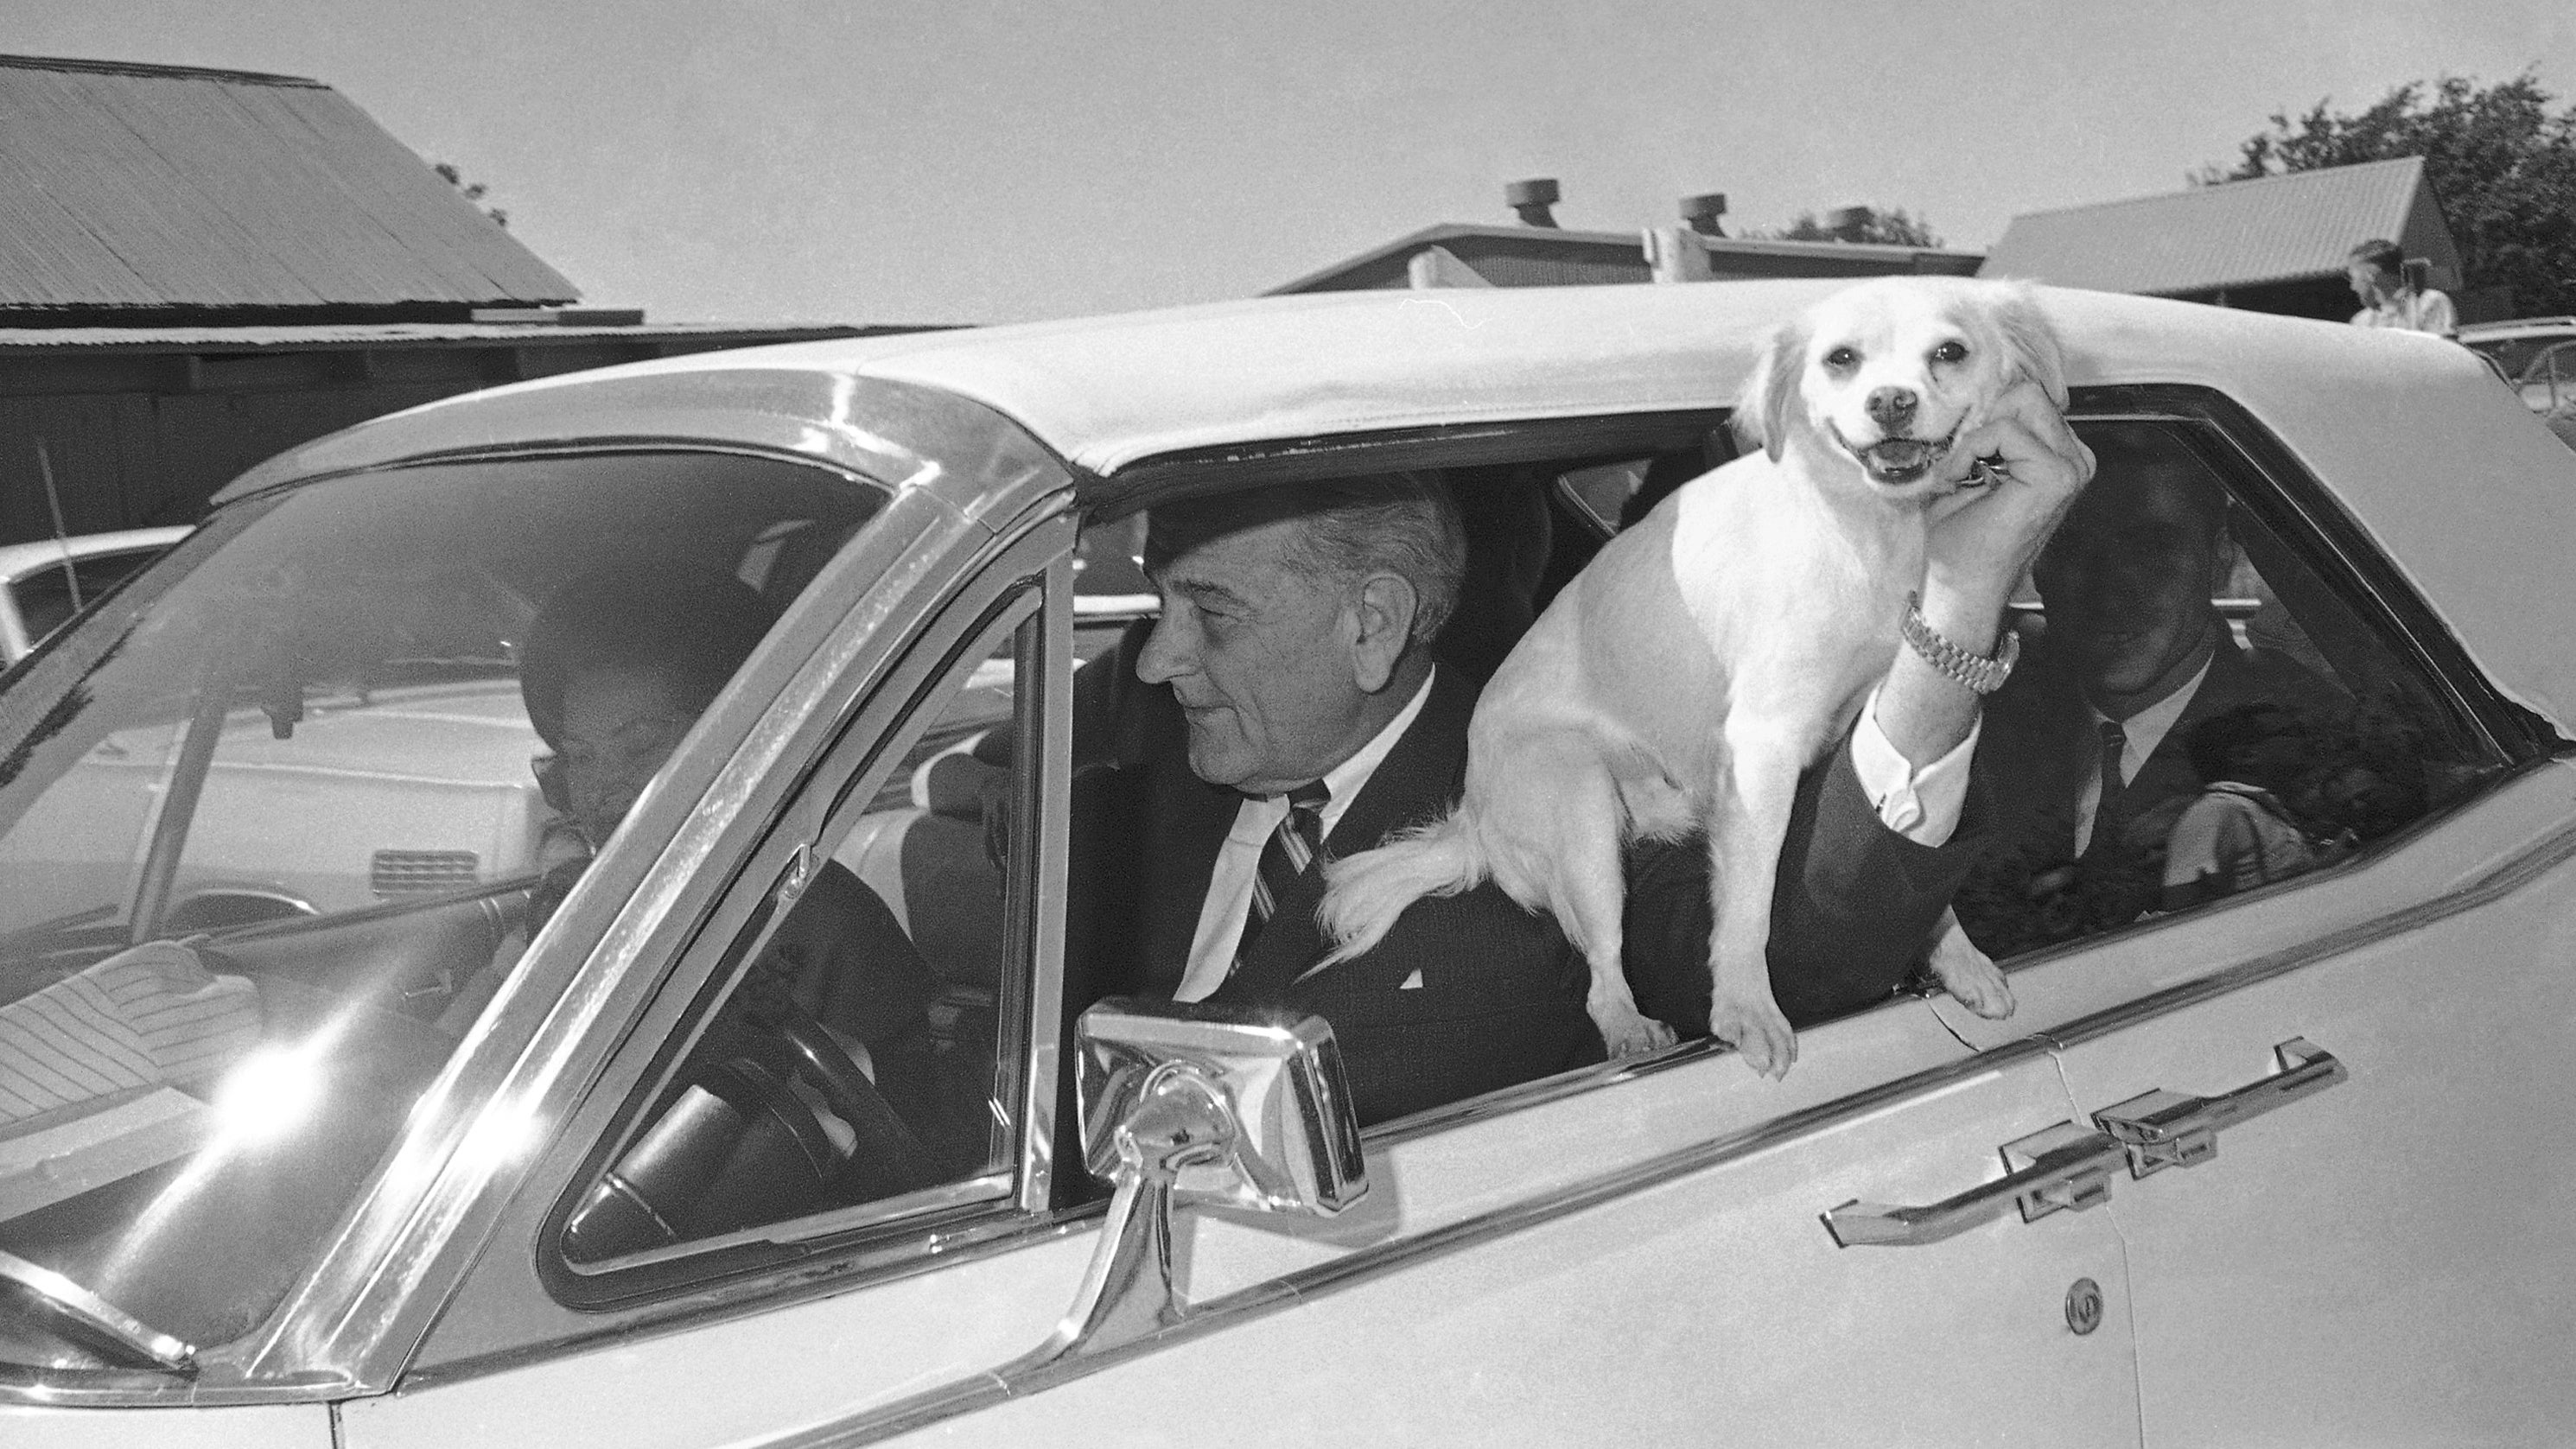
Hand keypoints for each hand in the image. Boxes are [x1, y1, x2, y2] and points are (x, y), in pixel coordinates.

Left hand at [1924, 380, 2094, 638]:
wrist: (1961, 582)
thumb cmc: (1963, 535)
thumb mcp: (1971, 467)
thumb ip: (1985, 429)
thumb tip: (1976, 392)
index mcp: (2059, 454)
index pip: (2027, 399)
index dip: (1985, 418)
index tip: (1961, 458)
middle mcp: (2074, 458)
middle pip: (2027, 394)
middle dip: (1984, 422)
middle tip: (1962, 465)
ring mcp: (2071, 466)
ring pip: (2020, 403)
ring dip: (1976, 438)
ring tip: (1961, 476)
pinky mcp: (2057, 475)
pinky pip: (2005, 429)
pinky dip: (1971, 450)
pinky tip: (1961, 481)